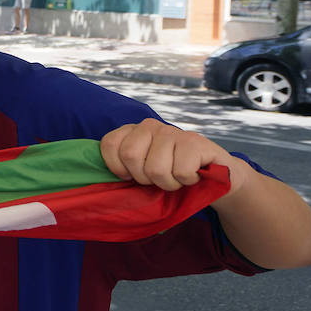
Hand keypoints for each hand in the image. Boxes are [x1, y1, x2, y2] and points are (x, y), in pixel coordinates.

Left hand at [100, 118, 237, 192]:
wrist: (214, 175)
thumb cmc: (170, 175)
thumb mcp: (141, 171)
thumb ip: (122, 169)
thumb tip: (97, 180)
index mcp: (131, 132)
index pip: (109, 145)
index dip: (118, 169)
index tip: (132, 177)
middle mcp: (149, 126)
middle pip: (130, 156)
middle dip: (145, 178)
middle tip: (159, 178)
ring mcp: (172, 131)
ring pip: (156, 168)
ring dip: (168, 183)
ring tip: (177, 177)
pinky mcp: (195, 141)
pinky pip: (180, 171)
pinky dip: (187, 180)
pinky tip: (193, 173)